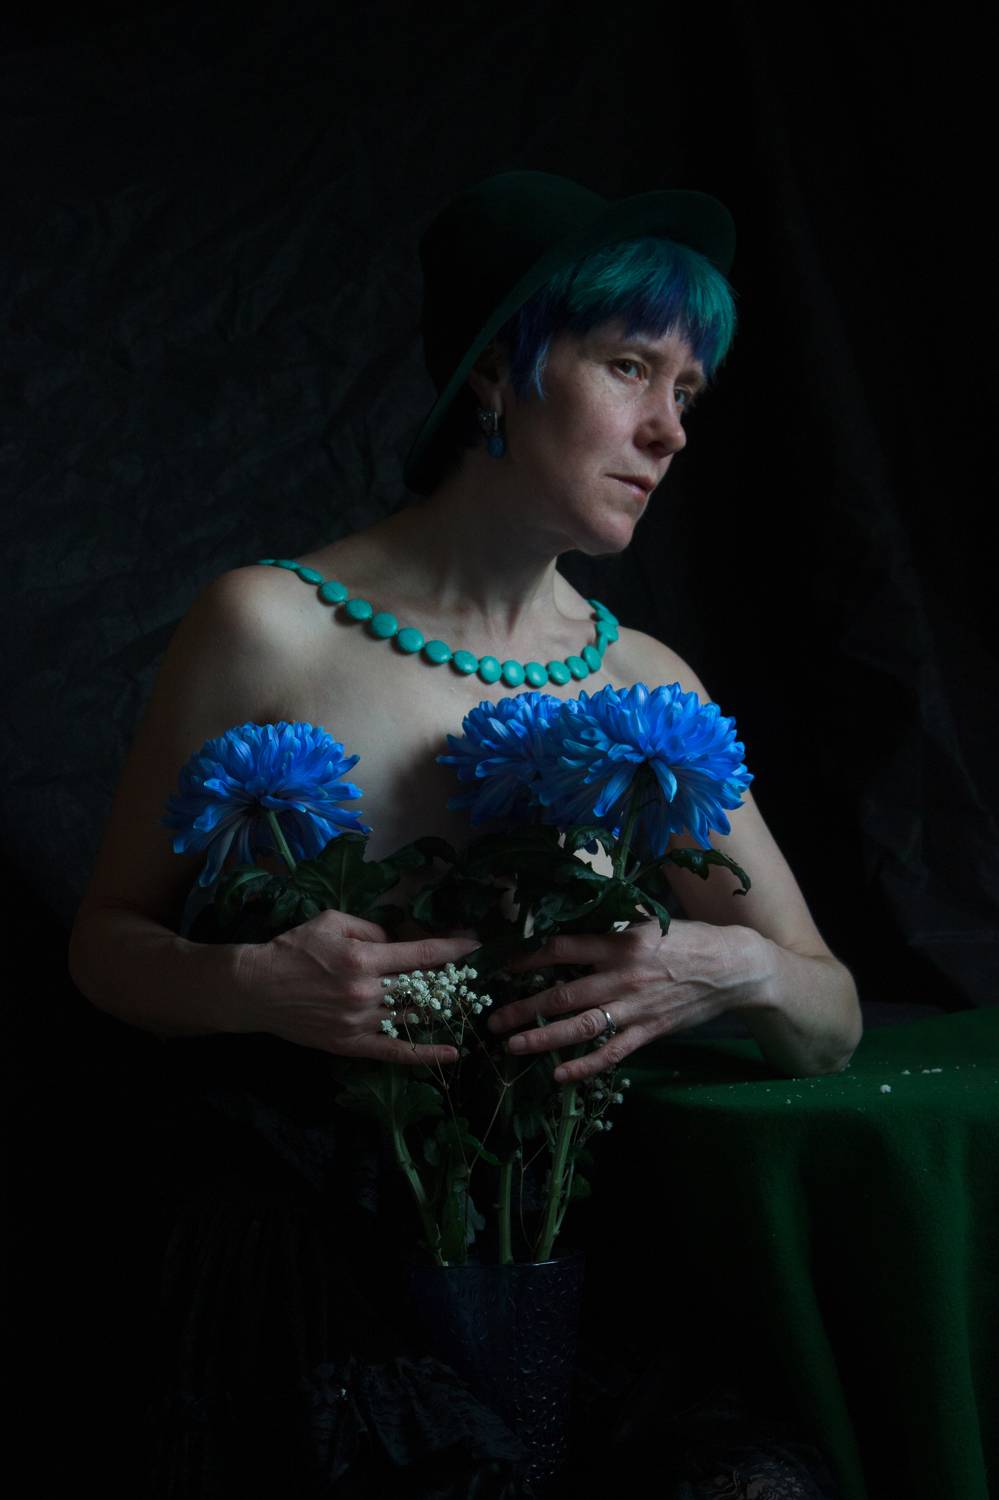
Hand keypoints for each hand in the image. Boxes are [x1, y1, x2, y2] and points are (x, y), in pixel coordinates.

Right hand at [237, 907, 480, 1065]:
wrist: (256, 988)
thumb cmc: (293, 949)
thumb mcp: (332, 922)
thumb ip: (371, 929)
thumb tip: (398, 940)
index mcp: (363, 960)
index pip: (421, 954)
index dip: (452, 948)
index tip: (475, 944)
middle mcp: (366, 993)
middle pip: (421, 986)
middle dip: (448, 978)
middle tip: (466, 973)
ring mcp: (360, 1022)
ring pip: (412, 1015)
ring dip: (438, 1008)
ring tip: (460, 1001)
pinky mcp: (351, 1045)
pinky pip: (396, 1052)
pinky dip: (426, 1054)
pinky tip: (452, 1053)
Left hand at [487, 919, 759, 1083]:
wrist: (733, 968)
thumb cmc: (688, 939)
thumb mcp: (646, 923)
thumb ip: (610, 927)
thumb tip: (570, 921)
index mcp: (619, 943)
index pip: (560, 948)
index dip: (526, 957)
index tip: (498, 965)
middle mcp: (622, 976)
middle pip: (562, 994)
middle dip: (522, 1007)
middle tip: (491, 1020)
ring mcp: (635, 1008)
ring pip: (580, 1028)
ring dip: (542, 1039)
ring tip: (512, 1047)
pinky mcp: (648, 1032)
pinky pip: (611, 1054)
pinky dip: (584, 1067)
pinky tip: (559, 1076)